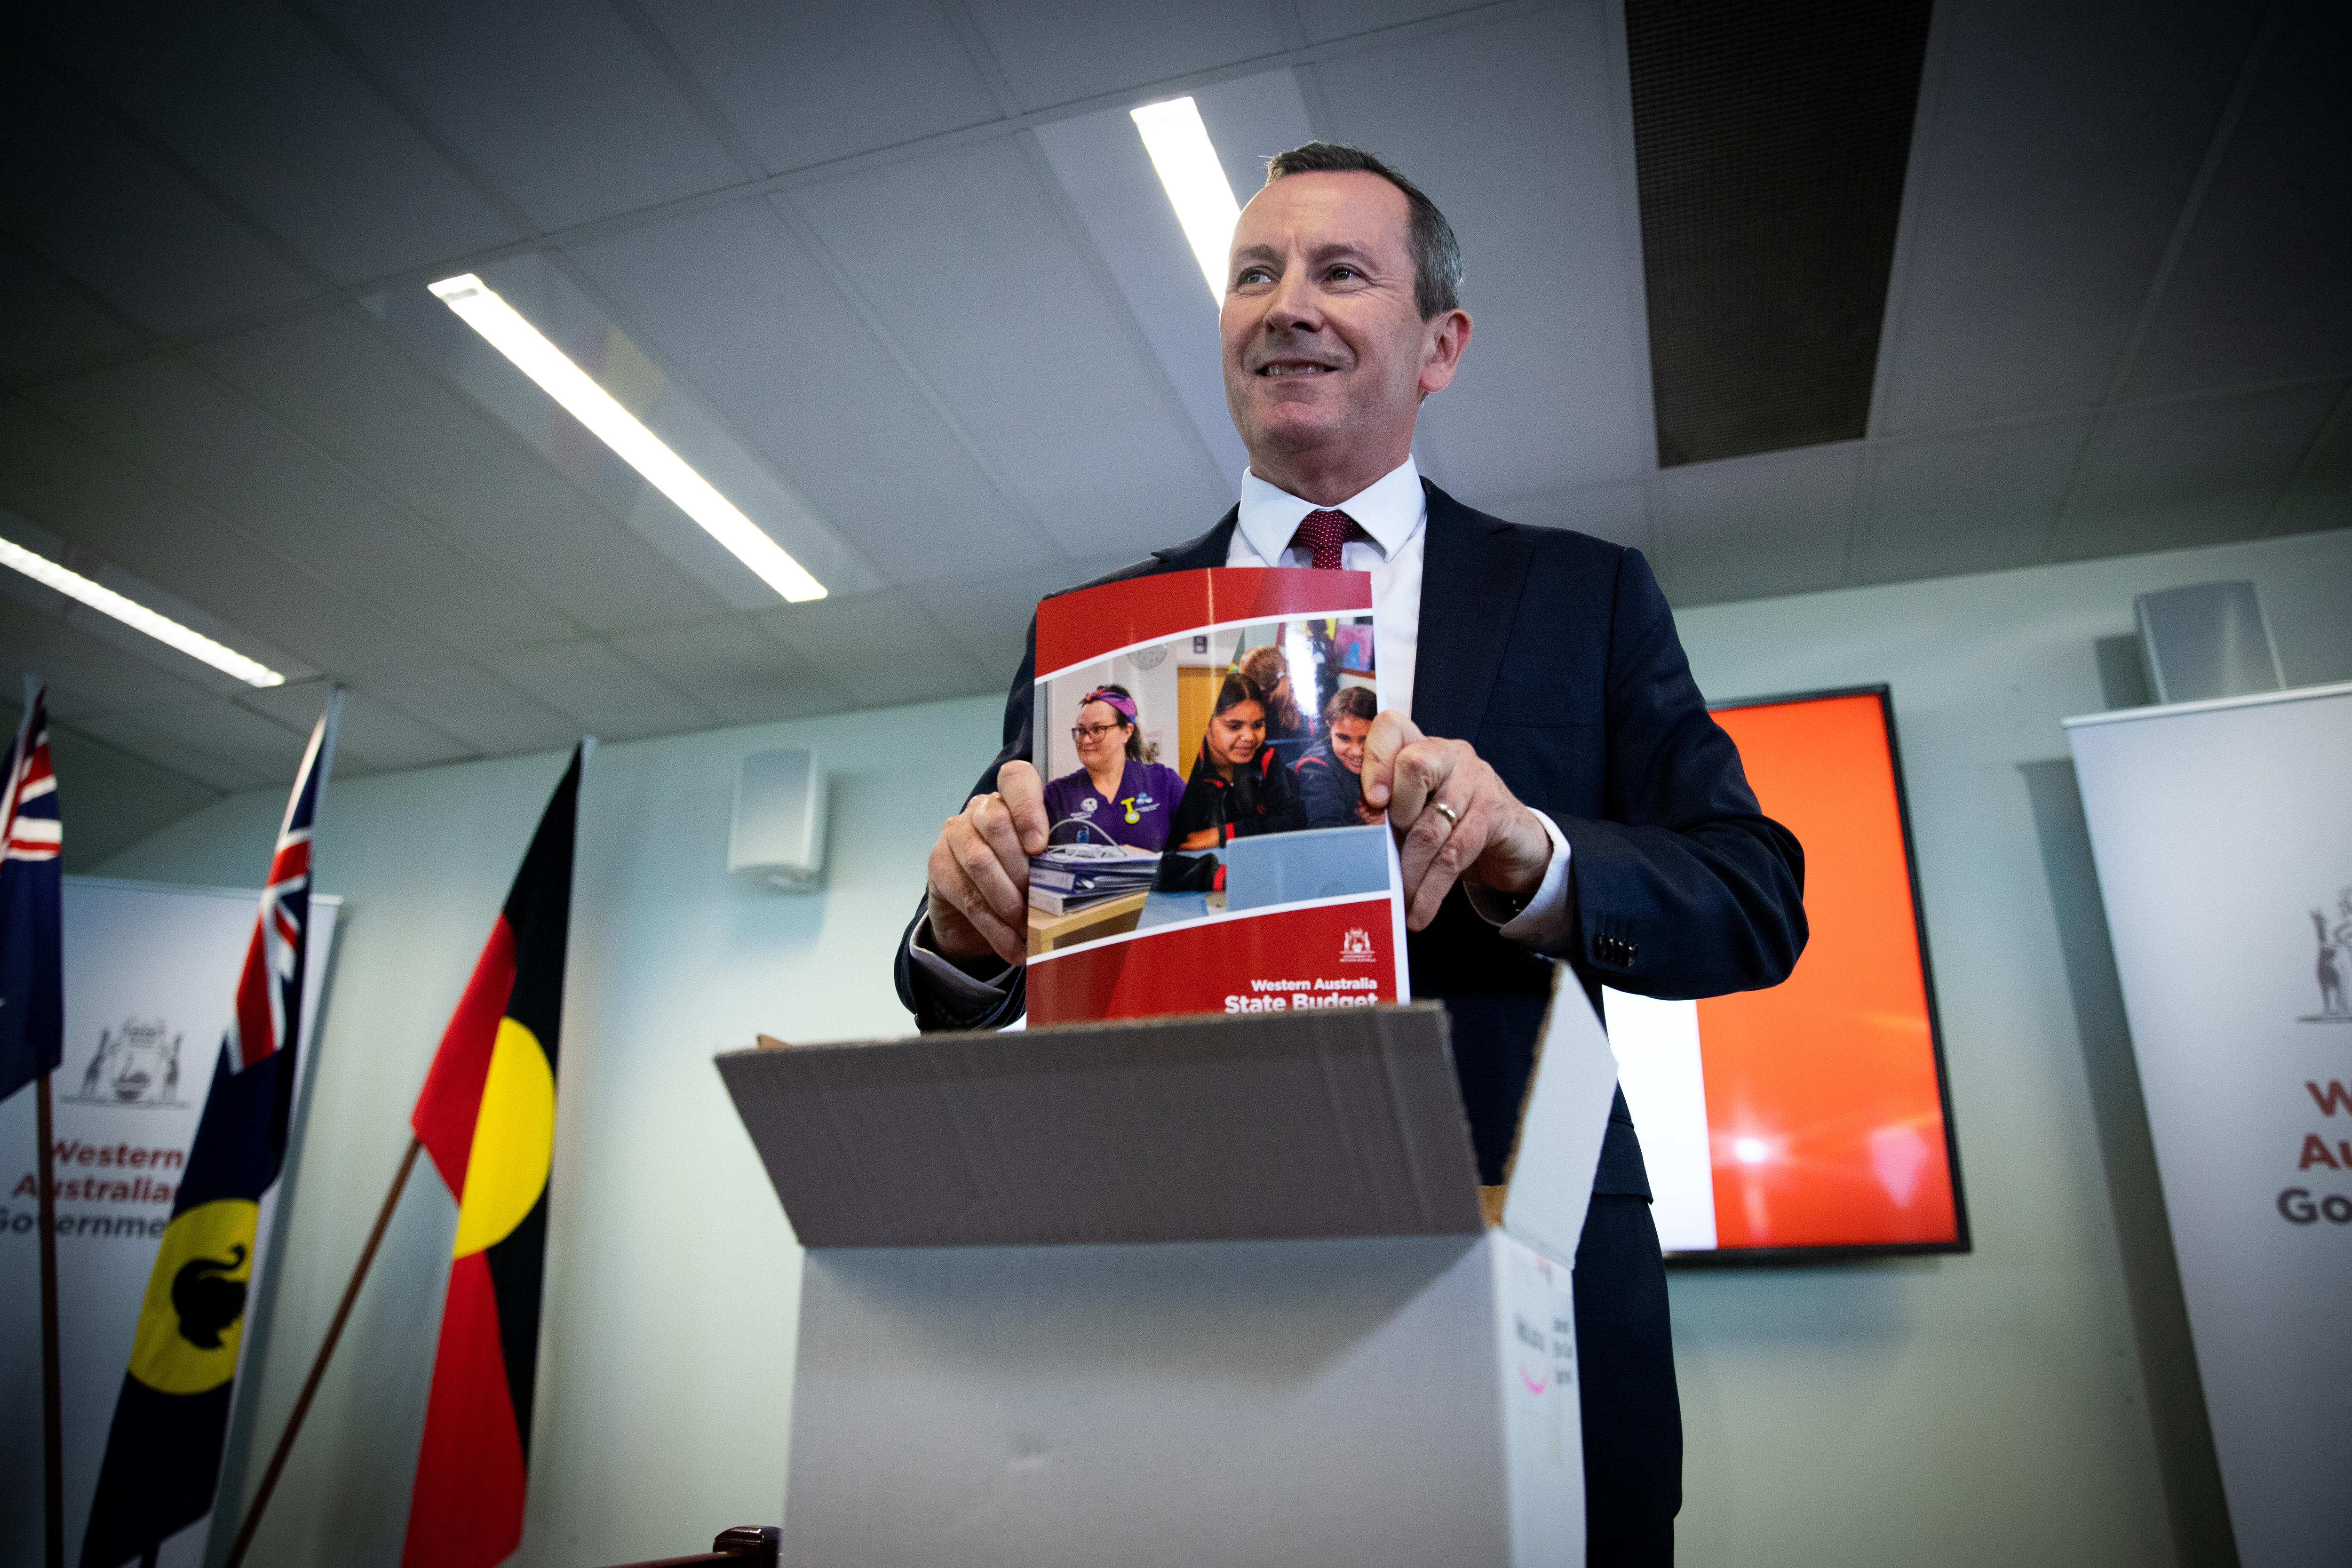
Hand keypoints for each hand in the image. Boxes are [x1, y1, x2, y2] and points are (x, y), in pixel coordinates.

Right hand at [925, 761, 1047, 967]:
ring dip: (1007, 900)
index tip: (1040, 846)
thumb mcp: (1045, 862)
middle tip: (1038, 900)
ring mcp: (955, 834)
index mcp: (1011, 798)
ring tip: (1027, 927)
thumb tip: (1119, 871)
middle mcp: (979, 809)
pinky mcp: (939, 865)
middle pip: (995, 822)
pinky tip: (1014, 947)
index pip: (1016, 778)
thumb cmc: (1021, 875)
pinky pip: (967, 896)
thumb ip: (1066, 857)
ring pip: (979, 861)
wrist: (971, 904)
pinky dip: (994, 928)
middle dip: (1021, 868)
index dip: (1028, 807)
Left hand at [1360, 712, 1551, 930]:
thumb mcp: (1416, 814)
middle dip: (1397, 814)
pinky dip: (1432, 888)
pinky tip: (1419, 911)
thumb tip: (1347, 841)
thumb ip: (1387, 813)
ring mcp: (1476, 780)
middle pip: (1415, 764)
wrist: (1514, 845)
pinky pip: (1455, 853)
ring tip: (1398, 898)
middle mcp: (1450, 754)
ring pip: (1432, 823)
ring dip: (1411, 869)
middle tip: (1389, 850)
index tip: (1371, 801)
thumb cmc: (1451, 826)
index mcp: (1422, 746)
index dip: (1374, 758)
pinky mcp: (1495, 813)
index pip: (1391, 727)